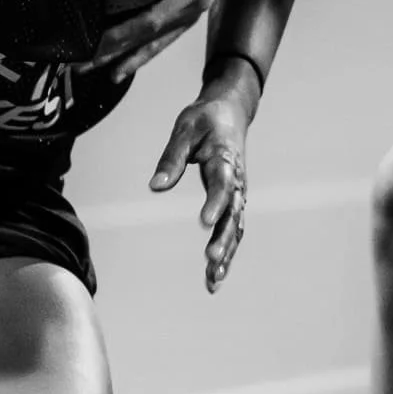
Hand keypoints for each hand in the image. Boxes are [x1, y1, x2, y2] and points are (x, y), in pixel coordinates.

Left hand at [83, 0, 228, 84]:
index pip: (152, 19)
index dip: (124, 34)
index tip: (96, 42)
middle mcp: (192, 9)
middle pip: (146, 38)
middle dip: (111, 53)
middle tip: (80, 65)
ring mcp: (189, 18)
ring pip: (152, 46)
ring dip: (120, 60)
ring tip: (91, 71)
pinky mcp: (185, 21)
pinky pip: (160, 43)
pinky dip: (139, 57)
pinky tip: (118, 69)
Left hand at [149, 84, 249, 291]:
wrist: (230, 111)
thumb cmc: (205, 119)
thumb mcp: (184, 130)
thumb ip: (170, 159)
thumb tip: (155, 187)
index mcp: (226, 159)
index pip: (222, 185)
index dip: (215, 204)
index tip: (205, 223)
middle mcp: (237, 181)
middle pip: (233, 215)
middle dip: (223, 240)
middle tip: (210, 261)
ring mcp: (237, 194)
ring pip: (235, 229)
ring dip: (225, 255)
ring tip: (212, 282)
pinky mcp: (233, 201)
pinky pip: (232, 230)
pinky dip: (225, 252)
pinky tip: (213, 276)